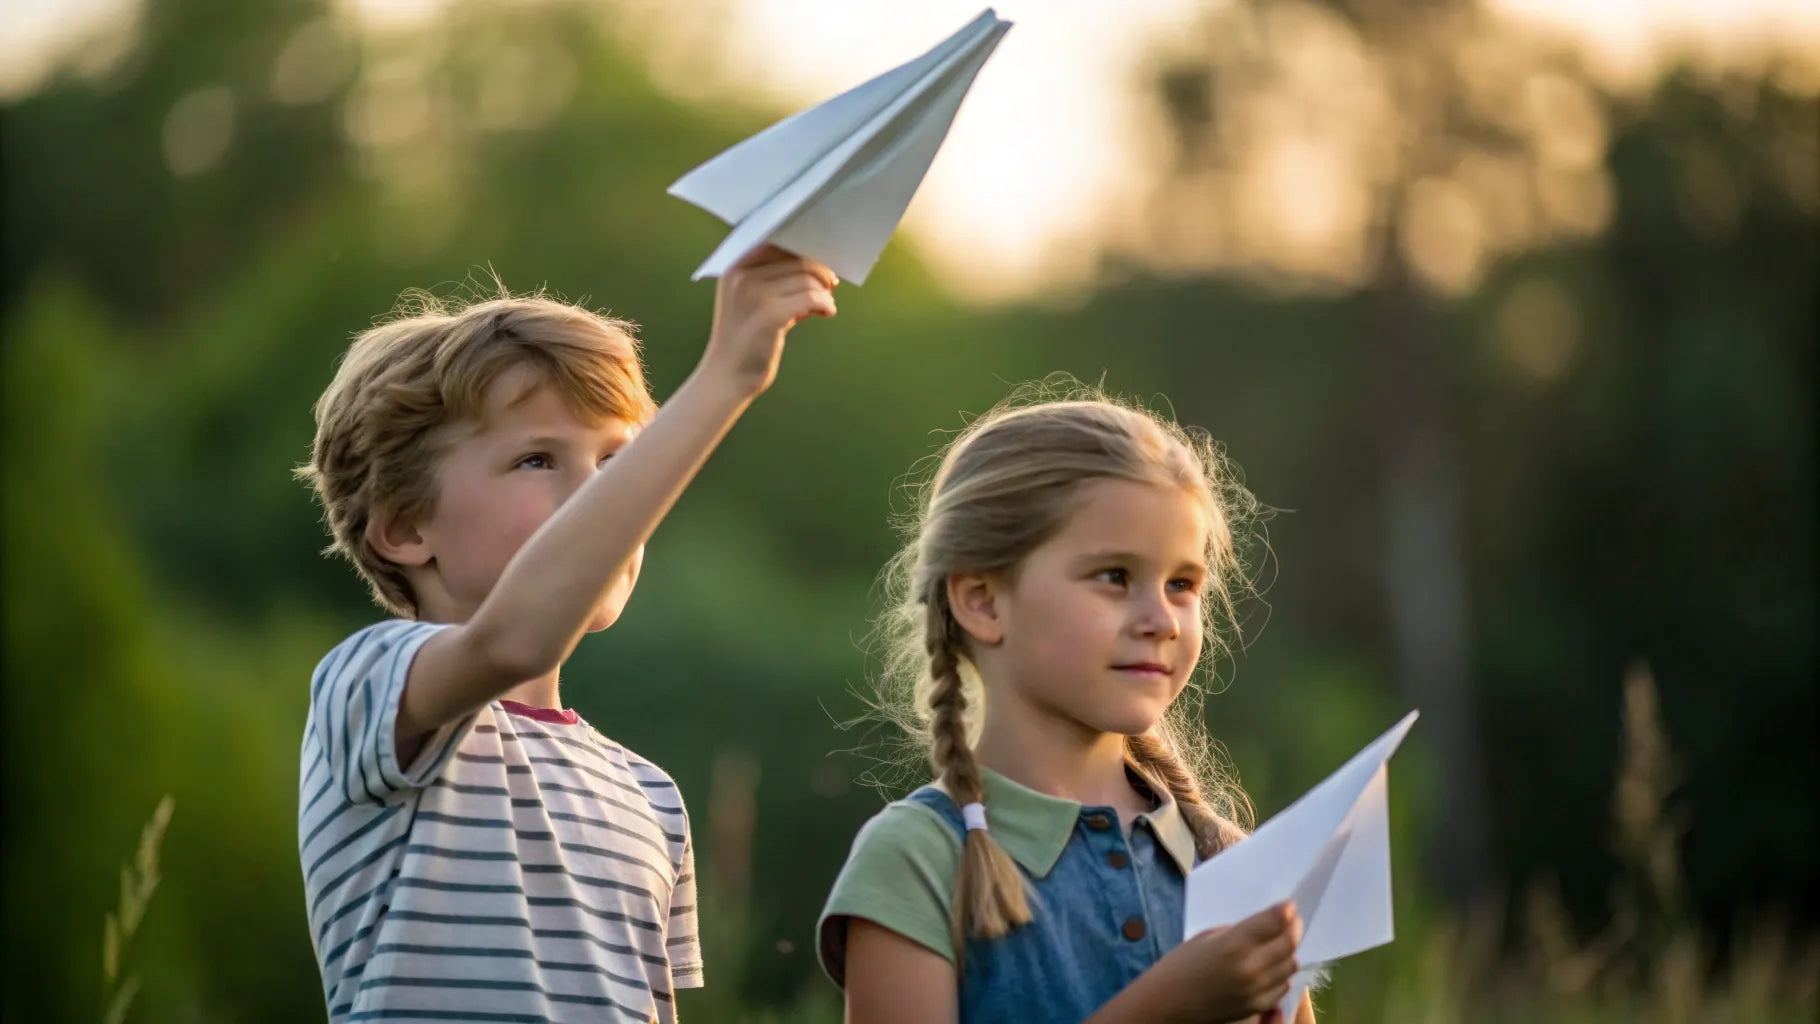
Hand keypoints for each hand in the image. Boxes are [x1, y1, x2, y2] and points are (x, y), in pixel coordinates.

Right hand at [704, 244, 836, 394]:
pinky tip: (827, 313)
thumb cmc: (745, 339)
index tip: (819, 265)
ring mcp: (755, 294)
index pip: (778, 243)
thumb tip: (814, 265)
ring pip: (807, 280)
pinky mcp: (770, 314)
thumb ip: (774, 280)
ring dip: (824, 292)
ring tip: (826, 305)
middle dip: (819, 272)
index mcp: (735, 267)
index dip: (804, 251)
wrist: (727, 376)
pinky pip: (811, 298)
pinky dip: (825, 304)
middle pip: (796, 260)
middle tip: (830, 285)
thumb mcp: (750, 301)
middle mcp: (742, 276)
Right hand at [1161, 901, 1301, 1022]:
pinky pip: (1282, 986)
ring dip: (1289, 951)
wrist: (1167, 1003)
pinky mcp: (1257, 1006)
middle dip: (1293, 928)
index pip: (1274, 922)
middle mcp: (1251, 968)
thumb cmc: (1180, 964)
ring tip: (1281, 942)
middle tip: (1292, 920)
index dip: (1286, 911)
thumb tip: (1265, 927)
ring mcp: (1256, 990)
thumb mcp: (1208, 937)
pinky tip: (1272, 966)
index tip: (1289, 905)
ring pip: (1290, 965)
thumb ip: (1240, 932)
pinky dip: (1282, 973)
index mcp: (1234, 944)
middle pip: (1289, 943)